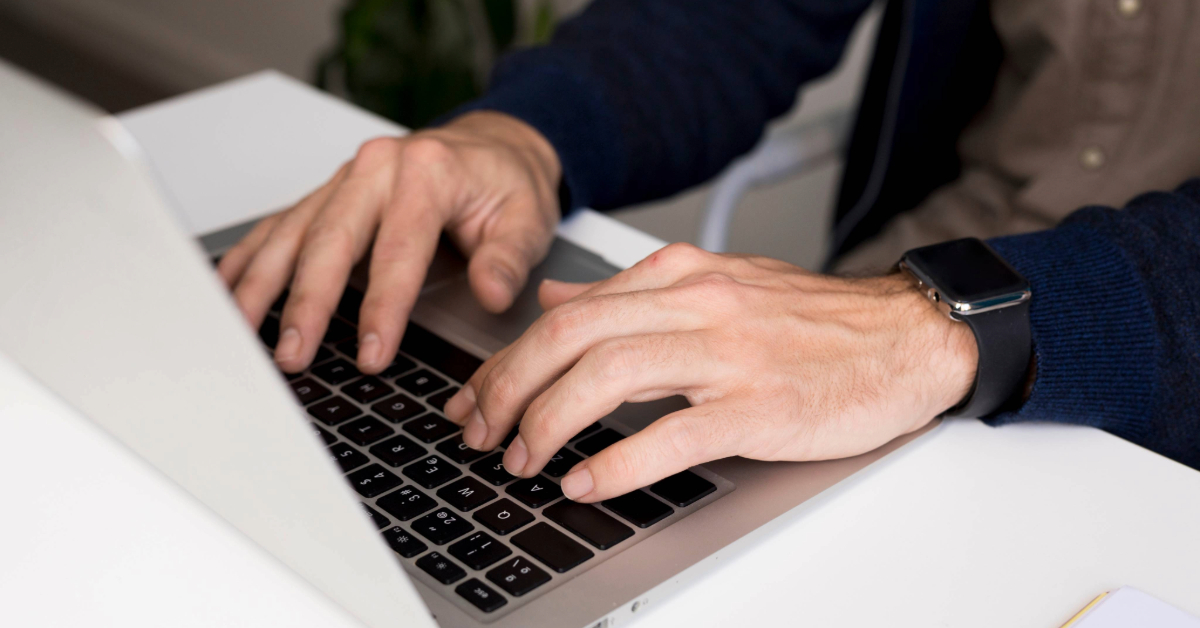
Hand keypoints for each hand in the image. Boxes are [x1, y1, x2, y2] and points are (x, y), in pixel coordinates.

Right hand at [217, 111, 561, 372]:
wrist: (492, 146)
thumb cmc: (506, 183)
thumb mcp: (528, 217)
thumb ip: (508, 259)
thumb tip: (491, 293)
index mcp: (426, 173)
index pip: (398, 250)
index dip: (382, 308)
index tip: (370, 354)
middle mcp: (377, 169)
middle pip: (330, 240)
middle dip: (307, 302)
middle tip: (294, 354)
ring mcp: (345, 179)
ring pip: (293, 232)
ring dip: (263, 284)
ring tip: (243, 332)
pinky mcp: (328, 193)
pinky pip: (280, 225)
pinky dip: (251, 257)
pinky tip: (229, 289)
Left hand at [443, 243, 977, 502]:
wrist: (904, 337)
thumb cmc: (812, 322)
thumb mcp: (714, 285)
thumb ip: (631, 294)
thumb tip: (556, 300)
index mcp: (680, 275)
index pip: (569, 312)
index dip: (509, 358)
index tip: (478, 395)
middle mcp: (697, 303)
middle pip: (573, 338)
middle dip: (510, 388)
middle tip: (481, 431)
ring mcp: (728, 353)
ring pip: (609, 376)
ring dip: (550, 422)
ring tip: (523, 459)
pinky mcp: (758, 405)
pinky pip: (672, 433)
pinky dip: (618, 463)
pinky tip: (587, 483)